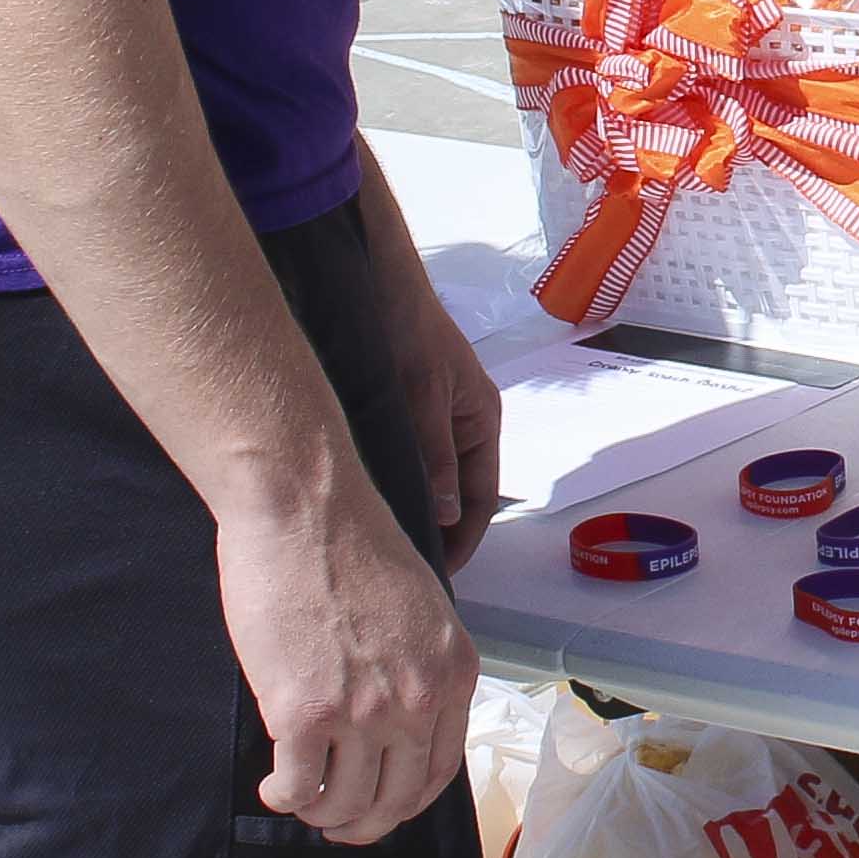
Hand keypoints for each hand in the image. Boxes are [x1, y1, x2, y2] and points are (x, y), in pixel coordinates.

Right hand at [219, 477, 477, 845]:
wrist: (304, 508)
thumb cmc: (352, 543)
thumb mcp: (420, 607)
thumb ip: (418, 664)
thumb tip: (396, 716)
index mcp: (454, 671)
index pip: (441, 769)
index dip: (405, 799)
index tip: (381, 803)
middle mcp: (419, 699)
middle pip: (396, 799)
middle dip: (364, 823)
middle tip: (336, 822)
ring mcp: (365, 710)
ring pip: (347, 804)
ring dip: (322, 814)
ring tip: (301, 799)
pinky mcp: (305, 714)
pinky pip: (299, 788)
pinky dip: (284, 797)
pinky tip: (274, 785)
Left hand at [399, 294, 503, 578]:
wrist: (379, 281)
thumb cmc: (408, 332)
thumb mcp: (423, 395)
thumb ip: (436, 455)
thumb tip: (448, 516)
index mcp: (483, 420)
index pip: (482, 498)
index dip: (465, 540)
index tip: (438, 575)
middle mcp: (466, 424)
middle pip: (461, 494)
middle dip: (441, 532)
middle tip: (407, 569)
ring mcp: (439, 418)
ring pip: (434, 479)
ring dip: (418, 509)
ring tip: (391, 544)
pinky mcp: (411, 411)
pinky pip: (412, 460)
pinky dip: (400, 484)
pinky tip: (375, 501)